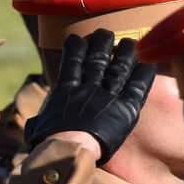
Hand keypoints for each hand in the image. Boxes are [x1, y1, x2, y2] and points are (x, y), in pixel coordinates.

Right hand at [25, 28, 154, 162]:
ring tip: (129, 42)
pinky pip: (137, 86)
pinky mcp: (125, 109)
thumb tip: (35, 125)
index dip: (74, 49)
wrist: (68, 150)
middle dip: (101, 44)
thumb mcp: (38, 127)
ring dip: (125, 53)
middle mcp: (88, 89)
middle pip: (97, 60)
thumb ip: (40, 121)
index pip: (71, 63)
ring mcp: (107, 97)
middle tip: (104, 33)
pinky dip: (143, 73)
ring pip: (119, 68)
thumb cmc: (47, 143)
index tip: (76, 39)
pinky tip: (147, 62)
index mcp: (65, 91)